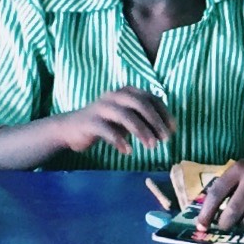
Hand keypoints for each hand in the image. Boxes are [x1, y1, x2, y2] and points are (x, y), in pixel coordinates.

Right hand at [50, 88, 174, 156]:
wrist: (70, 129)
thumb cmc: (105, 123)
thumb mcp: (127, 119)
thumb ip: (144, 120)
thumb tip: (166, 130)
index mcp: (126, 92)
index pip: (151, 98)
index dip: (164, 113)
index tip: (173, 129)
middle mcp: (115, 95)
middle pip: (140, 104)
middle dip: (155, 122)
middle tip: (165, 139)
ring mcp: (101, 107)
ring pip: (126, 115)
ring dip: (141, 131)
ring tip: (151, 146)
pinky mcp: (90, 121)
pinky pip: (107, 130)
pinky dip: (119, 140)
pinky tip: (128, 151)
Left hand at [197, 141, 243, 231]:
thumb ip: (231, 184)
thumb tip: (214, 210)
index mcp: (240, 169)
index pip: (217, 193)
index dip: (206, 212)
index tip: (201, 225)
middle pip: (233, 212)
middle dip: (225, 224)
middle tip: (223, 225)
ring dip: (243, 224)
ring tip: (243, 219)